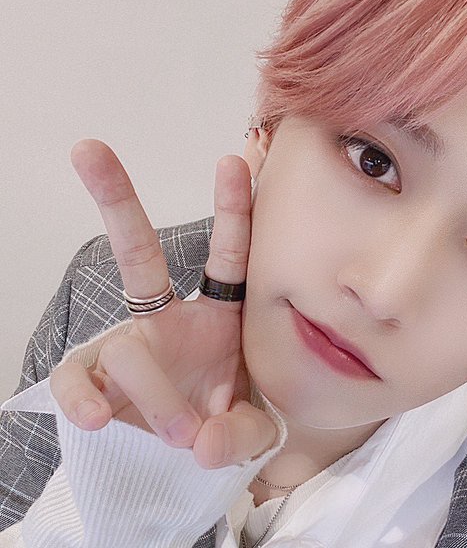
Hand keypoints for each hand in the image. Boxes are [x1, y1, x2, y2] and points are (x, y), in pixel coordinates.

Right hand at [49, 139, 276, 468]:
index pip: (228, 256)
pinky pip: (76, 376)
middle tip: (88, 149)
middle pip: (139, 253)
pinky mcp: (96, 379)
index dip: (232, 211)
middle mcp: (169, 319)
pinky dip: (84, 397)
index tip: (234, 161)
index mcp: (218, 317)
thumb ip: (240, 434)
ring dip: (157, 391)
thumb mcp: (250, 429)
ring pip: (128, 348)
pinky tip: (99, 417)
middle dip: (117, 201)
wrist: (186, 458)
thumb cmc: (226, 421)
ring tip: (182, 431)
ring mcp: (130, 345)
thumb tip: (202, 443)